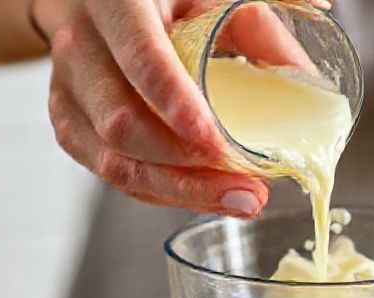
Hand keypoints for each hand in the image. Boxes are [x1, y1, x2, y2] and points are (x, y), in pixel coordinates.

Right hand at [33, 0, 327, 216]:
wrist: (92, 0)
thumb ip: (259, 26)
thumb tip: (306, 76)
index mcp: (119, 3)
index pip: (141, 59)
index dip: (176, 106)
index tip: (217, 144)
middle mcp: (82, 47)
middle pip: (122, 125)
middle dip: (188, 168)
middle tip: (250, 188)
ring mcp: (67, 90)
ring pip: (114, 161)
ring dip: (180, 191)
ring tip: (240, 200)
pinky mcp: (68, 124)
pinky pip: (112, 173)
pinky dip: (162, 192)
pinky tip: (205, 196)